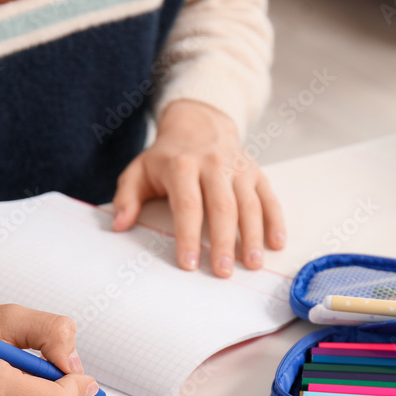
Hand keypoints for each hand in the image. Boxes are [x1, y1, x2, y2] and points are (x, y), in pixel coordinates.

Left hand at [111, 99, 285, 276]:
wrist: (199, 123)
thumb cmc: (167, 157)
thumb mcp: (139, 170)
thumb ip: (127, 197)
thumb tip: (119, 225)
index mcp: (182, 166)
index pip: (187, 205)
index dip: (188, 236)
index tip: (189, 263)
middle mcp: (213, 165)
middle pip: (222, 207)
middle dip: (223, 242)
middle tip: (222, 272)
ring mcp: (238, 168)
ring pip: (249, 204)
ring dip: (252, 236)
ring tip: (252, 264)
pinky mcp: (255, 173)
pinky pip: (268, 197)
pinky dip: (275, 220)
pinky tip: (276, 243)